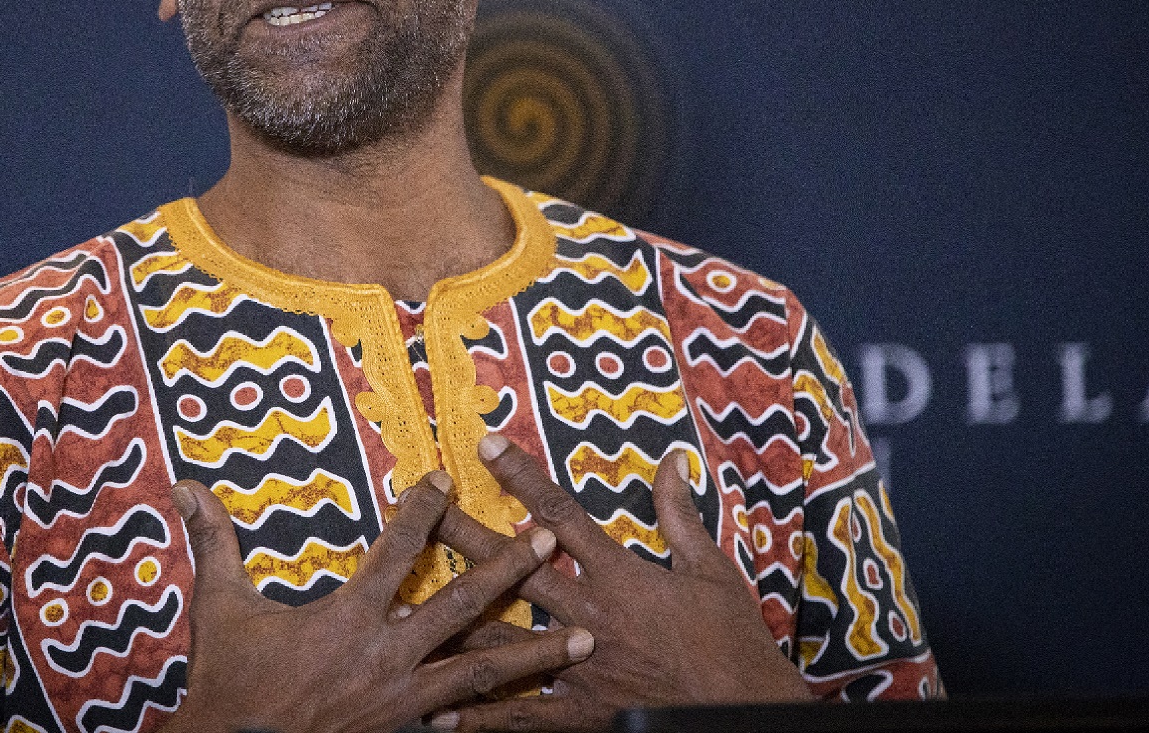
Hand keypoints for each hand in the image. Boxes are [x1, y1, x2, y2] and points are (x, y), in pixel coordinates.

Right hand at [160, 469, 595, 732]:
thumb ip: (214, 543)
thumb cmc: (230, 684)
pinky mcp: (404, 730)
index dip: (421, 511)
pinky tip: (538, 705)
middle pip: (461, 606)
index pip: (395, 551)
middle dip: (510, 570)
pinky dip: (502, 711)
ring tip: (584, 640)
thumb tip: (186, 486)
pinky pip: (464, 717)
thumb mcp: (220, 608)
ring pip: (482, 670)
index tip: (445, 479)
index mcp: (346, 619)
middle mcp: (384, 657)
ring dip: (536, 652)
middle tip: (551, 540)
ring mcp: (401, 700)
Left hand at [430, 436, 811, 730]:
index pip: (560, 512)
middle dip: (464, 536)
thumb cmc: (733, 643)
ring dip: (450, 625)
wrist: (746, 712)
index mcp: (619, 575)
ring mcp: (578, 667)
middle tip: (423, 511)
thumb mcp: (712, 570)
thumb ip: (681, 515)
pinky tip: (439, 713)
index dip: (521, 475)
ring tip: (402, 614)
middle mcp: (588, 616)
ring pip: (501, 639)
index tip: (486, 443)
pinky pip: (521, 715)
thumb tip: (673, 461)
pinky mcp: (581, 713)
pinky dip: (480, 715)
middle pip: (512, 568)